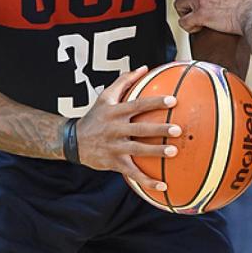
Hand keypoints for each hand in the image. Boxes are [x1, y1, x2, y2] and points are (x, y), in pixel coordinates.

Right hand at [75, 66, 183, 191]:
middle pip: (140, 129)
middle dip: (160, 129)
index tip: (173, 100)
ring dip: (156, 152)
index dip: (155, 102)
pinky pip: (133, 173)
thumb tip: (144, 67)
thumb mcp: (105, 97)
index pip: (138, 105)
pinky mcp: (114, 163)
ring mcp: (115, 147)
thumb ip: (124, 81)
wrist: (73, 141)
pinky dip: (147, 181)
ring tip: (174, 152)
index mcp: (115, 112)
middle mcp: (115, 129)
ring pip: (138, 150)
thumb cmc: (95, 116)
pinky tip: (163, 185)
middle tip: (178, 129)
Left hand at [175, 0, 251, 34]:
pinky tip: (198, 29)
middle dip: (185, 4)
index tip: (200, 5)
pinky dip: (188, 27)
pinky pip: (183, 21)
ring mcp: (202, 1)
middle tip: (193, 14)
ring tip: (194, 21)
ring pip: (178, 3)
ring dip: (183, 13)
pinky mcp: (201, 15)